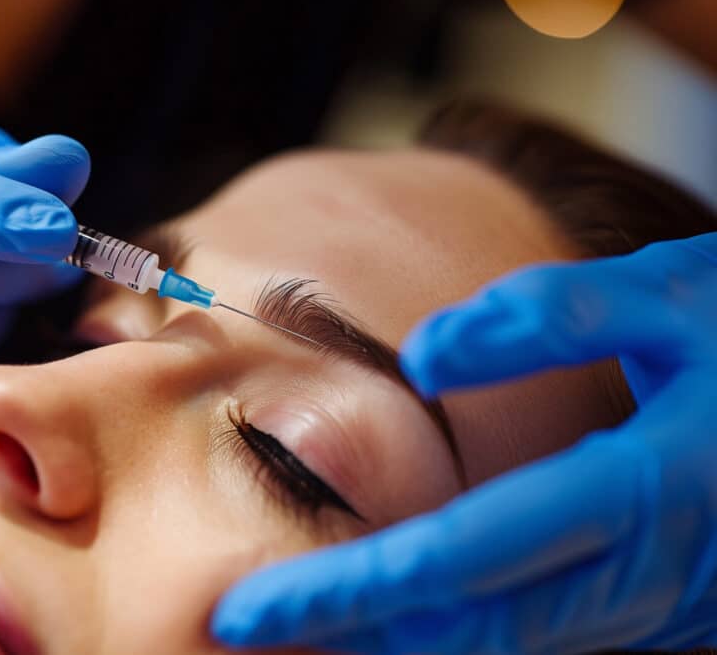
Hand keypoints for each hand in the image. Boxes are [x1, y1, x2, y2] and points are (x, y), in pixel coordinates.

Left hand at [212, 233, 716, 651]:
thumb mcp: (674, 295)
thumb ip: (550, 316)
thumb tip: (423, 354)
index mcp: (638, 491)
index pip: (456, 559)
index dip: (344, 588)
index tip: (248, 606)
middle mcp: (644, 572)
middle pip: (465, 627)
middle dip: (348, 635)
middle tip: (240, 627)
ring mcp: (659, 606)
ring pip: (504, 647)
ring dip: (398, 641)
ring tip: (301, 621)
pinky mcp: (665, 611)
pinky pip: (544, 637)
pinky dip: (459, 633)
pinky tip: (399, 613)